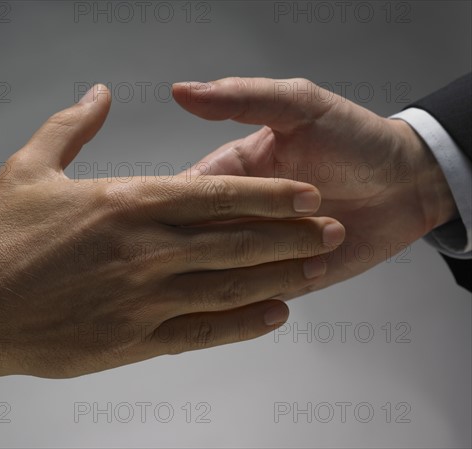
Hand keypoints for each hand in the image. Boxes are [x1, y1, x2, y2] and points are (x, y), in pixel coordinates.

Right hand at [0, 84, 344, 379]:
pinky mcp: (136, 340)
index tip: (306, 193)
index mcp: (127, 203)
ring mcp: (146, 298)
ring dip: (280, 275)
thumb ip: (72, 125)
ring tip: (318, 267)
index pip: (217, 194)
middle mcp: (147, 250)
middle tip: (332, 227)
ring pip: (231, 285)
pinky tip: (275, 315)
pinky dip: (244, 324)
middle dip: (291, 233)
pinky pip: (204, 331)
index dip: (269, 194)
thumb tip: (98, 93)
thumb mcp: (29, 167)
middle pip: (237, 239)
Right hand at [174, 77, 456, 297]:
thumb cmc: (355, 139)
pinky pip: (255, 298)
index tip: (165, 221)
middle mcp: (233, 217)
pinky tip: (281, 287)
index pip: (180, 197)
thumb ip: (244, 99)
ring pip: (221, 275)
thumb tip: (183, 91)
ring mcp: (256, 252)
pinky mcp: (281, 280)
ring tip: (286, 252)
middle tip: (231, 245)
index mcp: (224, 175)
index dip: (168, 210)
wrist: (406, 184)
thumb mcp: (300, 106)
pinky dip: (259, 299)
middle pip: (193, 242)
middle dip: (203, 250)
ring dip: (243, 273)